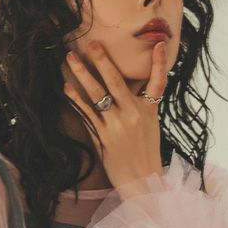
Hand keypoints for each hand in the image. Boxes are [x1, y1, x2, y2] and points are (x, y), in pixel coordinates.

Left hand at [64, 41, 166, 195]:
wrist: (143, 184)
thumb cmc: (145, 156)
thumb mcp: (151, 128)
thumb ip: (140, 108)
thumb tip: (129, 92)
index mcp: (148, 111)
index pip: (158, 82)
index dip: (159, 63)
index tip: (160, 44)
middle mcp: (133, 115)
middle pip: (117, 81)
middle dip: (103, 60)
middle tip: (91, 43)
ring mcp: (117, 126)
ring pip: (97, 94)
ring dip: (82, 74)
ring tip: (70, 59)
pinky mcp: (104, 138)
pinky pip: (87, 114)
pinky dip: (76, 100)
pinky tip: (66, 88)